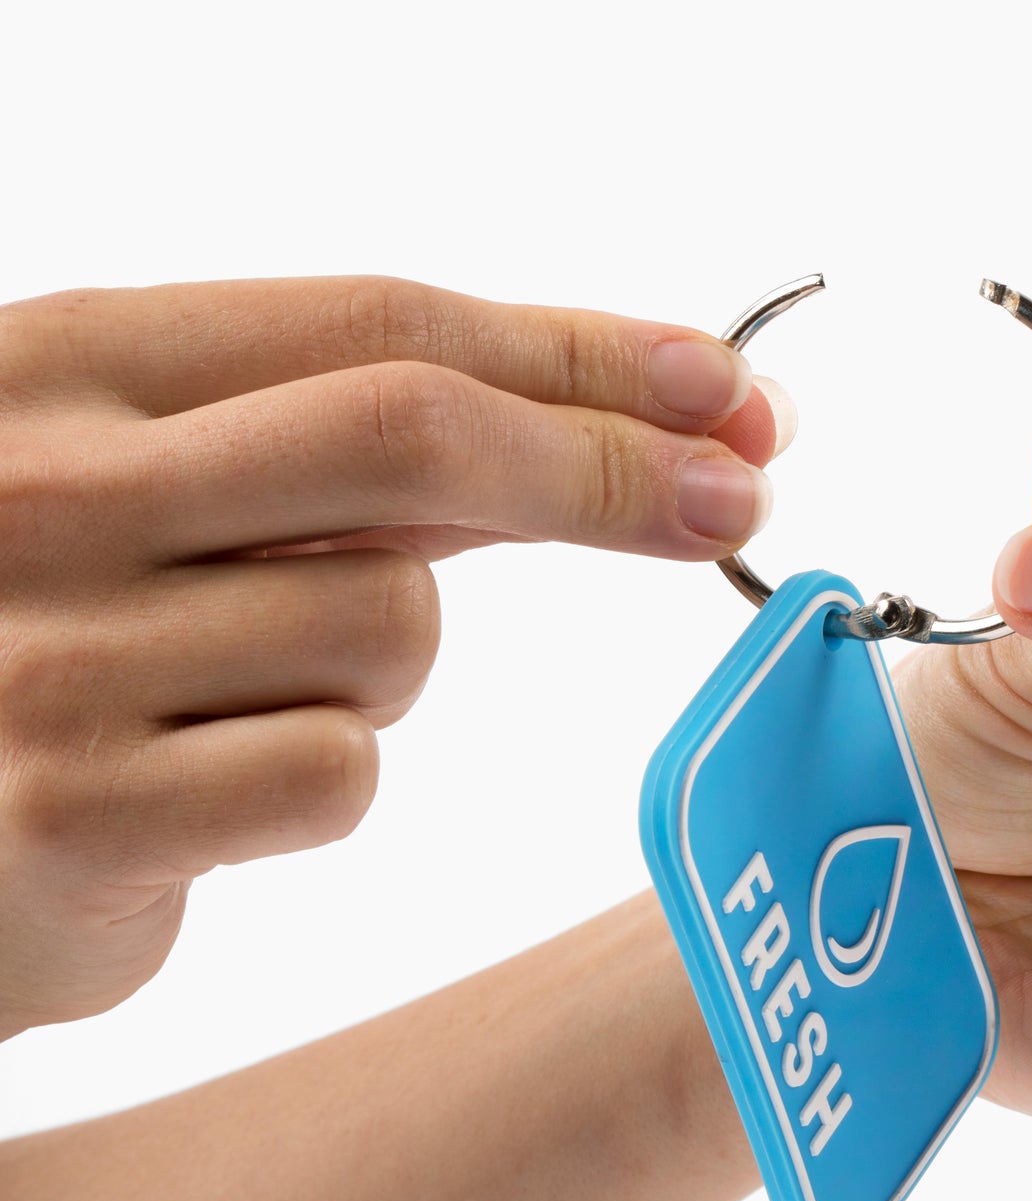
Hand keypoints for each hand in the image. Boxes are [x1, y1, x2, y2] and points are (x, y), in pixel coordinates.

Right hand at [0, 277, 790, 1037]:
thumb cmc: (66, 644)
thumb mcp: (176, 500)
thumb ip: (360, 459)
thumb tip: (615, 424)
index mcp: (63, 371)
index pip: (377, 326)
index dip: (575, 352)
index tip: (720, 384)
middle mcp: (41, 491)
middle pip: (410, 435)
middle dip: (602, 466)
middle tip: (735, 494)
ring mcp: (53, 657)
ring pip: (394, 627)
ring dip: (385, 669)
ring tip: (257, 695)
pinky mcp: (82, 815)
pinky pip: (338, 772)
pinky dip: (322, 778)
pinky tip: (220, 785)